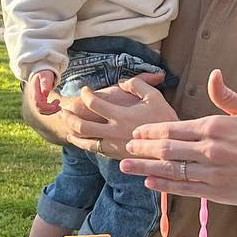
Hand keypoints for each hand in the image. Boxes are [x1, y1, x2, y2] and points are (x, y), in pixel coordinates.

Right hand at [29, 70, 58, 115]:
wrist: (41, 73)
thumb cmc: (44, 74)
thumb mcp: (45, 76)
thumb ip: (45, 83)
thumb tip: (45, 93)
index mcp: (34, 91)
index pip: (38, 103)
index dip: (46, 107)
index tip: (55, 106)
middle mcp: (33, 97)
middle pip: (39, 109)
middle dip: (50, 110)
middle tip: (59, 106)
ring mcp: (36, 100)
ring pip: (41, 111)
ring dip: (51, 111)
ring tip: (59, 106)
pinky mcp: (39, 101)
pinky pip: (43, 109)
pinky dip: (50, 110)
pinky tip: (56, 106)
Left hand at [55, 73, 171, 156]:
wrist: (172, 147)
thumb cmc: (165, 119)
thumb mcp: (154, 96)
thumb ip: (137, 84)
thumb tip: (122, 82)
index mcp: (121, 115)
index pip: (93, 103)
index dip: (86, 94)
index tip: (85, 90)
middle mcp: (113, 132)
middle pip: (81, 124)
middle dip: (69, 116)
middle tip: (64, 109)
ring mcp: (113, 145)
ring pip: (84, 140)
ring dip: (72, 131)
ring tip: (66, 124)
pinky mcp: (116, 155)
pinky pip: (94, 149)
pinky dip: (83, 143)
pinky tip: (78, 138)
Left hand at [121, 70, 236, 205]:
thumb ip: (227, 95)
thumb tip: (214, 75)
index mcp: (215, 126)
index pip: (173, 127)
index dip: (151, 131)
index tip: (138, 132)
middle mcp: (209, 149)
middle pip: (166, 148)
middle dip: (143, 148)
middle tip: (126, 148)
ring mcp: (212, 173)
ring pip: (170, 169)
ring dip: (144, 167)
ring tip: (125, 167)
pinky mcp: (217, 192)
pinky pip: (184, 188)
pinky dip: (164, 185)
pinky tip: (150, 182)